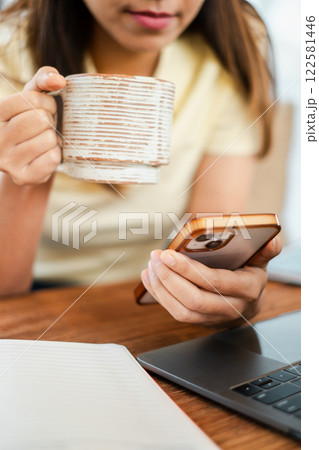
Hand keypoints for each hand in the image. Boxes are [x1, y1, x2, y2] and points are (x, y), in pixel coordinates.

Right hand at [0, 66, 65, 184]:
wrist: (28, 160)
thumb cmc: (32, 122)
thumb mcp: (33, 97)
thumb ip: (43, 80)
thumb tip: (58, 80)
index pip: (31, 99)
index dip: (47, 101)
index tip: (48, 107)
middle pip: (41, 119)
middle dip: (51, 120)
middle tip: (47, 126)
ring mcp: (7, 160)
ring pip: (48, 139)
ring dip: (54, 139)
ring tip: (44, 141)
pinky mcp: (22, 176)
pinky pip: (52, 159)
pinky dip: (56, 155)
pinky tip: (46, 155)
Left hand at [141, 236, 281, 326]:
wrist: (249, 300)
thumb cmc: (250, 272)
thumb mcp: (261, 259)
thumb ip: (266, 249)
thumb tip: (271, 241)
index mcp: (247, 289)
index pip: (214, 283)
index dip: (188, 270)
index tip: (168, 254)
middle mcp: (231, 308)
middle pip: (193, 300)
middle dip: (170, 278)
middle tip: (155, 257)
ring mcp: (214, 319)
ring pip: (181, 311)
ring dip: (161, 288)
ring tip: (151, 265)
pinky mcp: (200, 322)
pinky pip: (176, 313)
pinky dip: (159, 295)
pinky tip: (150, 277)